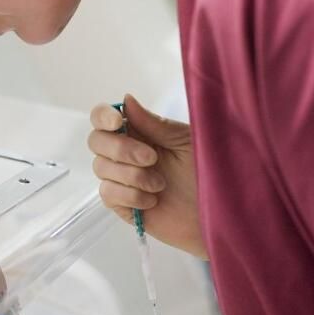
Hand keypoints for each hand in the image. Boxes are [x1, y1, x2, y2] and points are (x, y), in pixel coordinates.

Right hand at [88, 94, 207, 258]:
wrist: (218, 214)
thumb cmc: (209, 174)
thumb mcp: (184, 142)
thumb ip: (155, 124)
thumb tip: (126, 100)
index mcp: (141, 133)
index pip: (104, 118)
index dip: (103, 117)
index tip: (118, 122)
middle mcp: (126, 154)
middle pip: (96, 141)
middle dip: (121, 149)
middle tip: (152, 158)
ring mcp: (123, 180)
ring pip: (101, 168)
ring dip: (132, 176)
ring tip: (161, 185)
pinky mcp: (123, 205)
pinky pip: (108, 194)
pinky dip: (130, 195)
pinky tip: (152, 201)